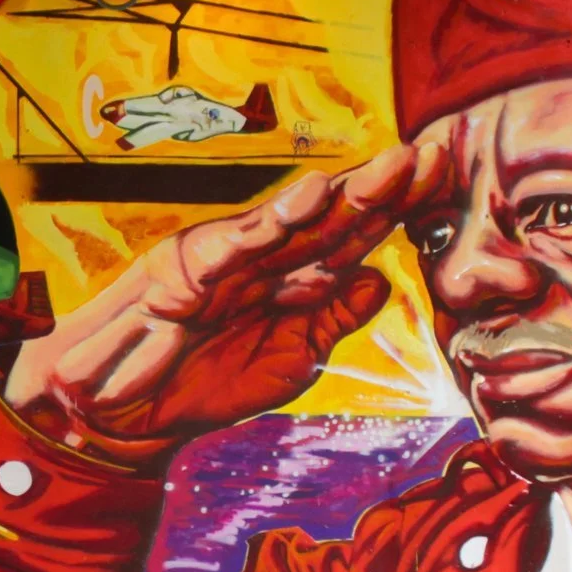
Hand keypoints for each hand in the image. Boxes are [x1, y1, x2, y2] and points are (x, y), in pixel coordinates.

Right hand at [4, 142, 445, 457]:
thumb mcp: (289, 361)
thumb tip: (380, 280)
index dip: (396, 208)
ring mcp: (226, 258)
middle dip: (381, 188)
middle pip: (333, 217)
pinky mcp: (185, 269)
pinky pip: (234, 243)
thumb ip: (331, 321)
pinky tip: (309, 197)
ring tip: (388, 168)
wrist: (129, 414)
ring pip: (293, 220)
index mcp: (290, 278)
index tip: (443, 177)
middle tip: (429, 157)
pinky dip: (271, 220)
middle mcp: (264, 258)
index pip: (353, 235)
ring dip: (343, 193)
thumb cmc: (203, 381)